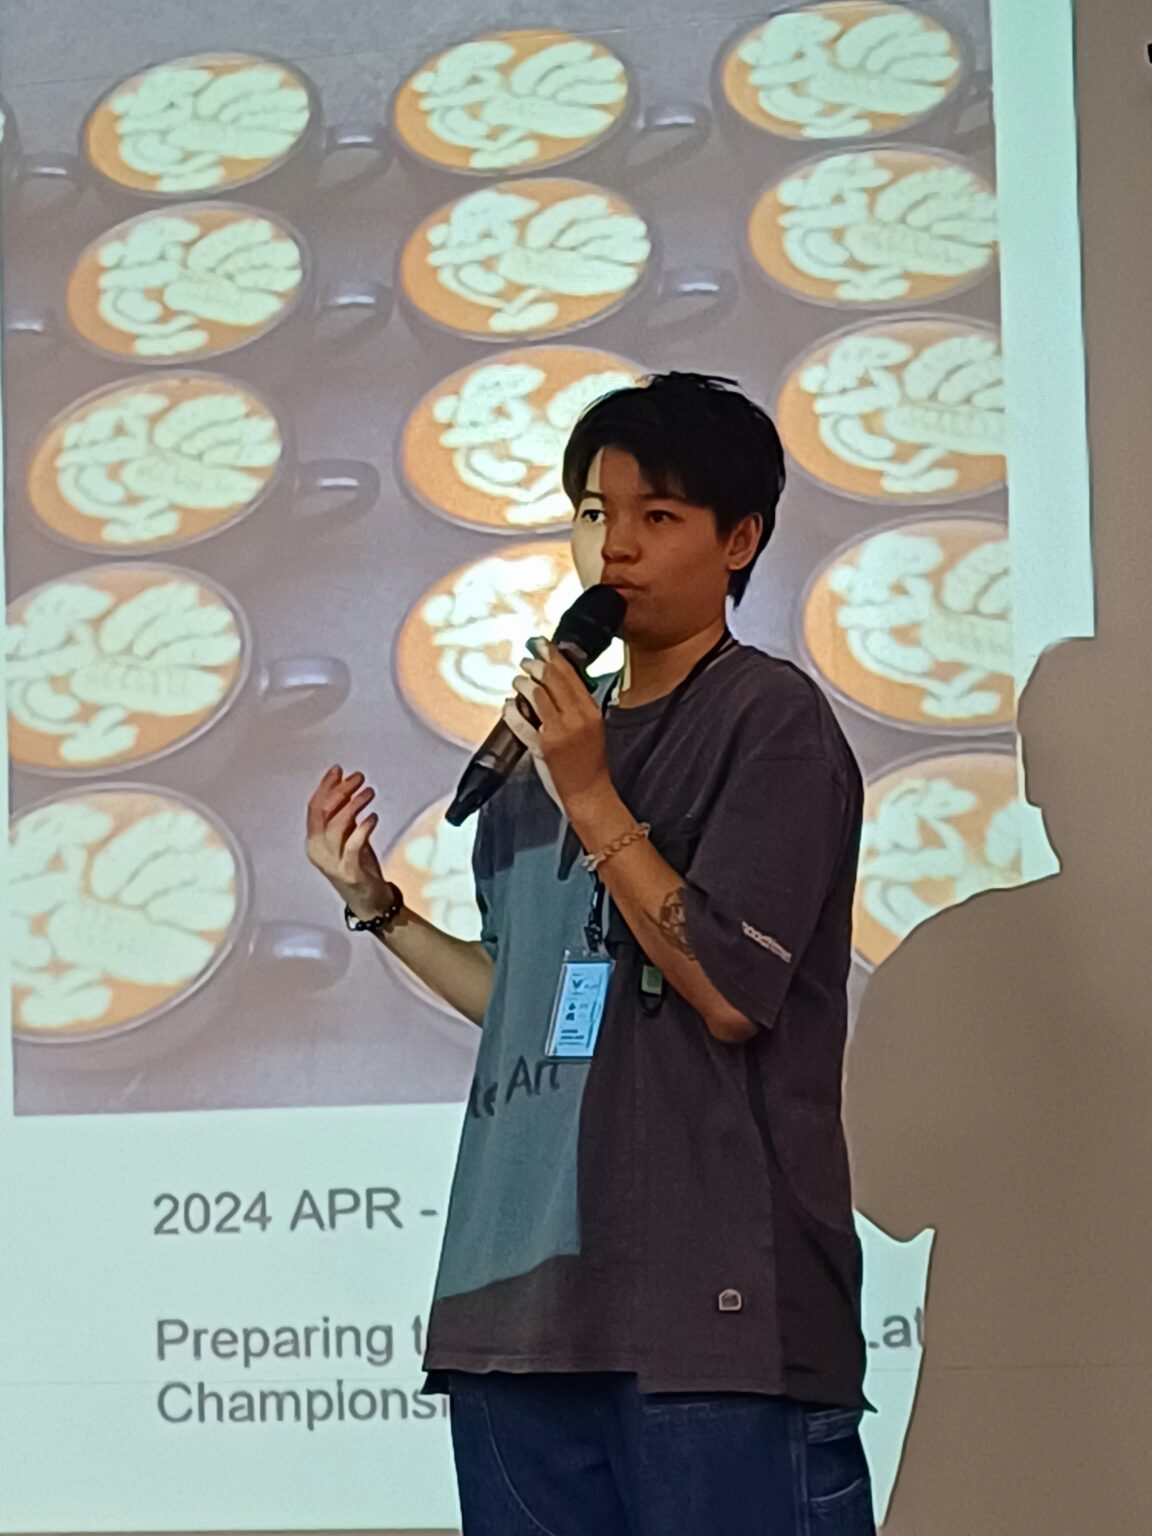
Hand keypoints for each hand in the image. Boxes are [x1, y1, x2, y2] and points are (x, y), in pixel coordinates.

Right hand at [306, 766, 394, 918]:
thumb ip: (346, 815)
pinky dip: (363, 828)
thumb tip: (348, 786)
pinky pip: (353, 845)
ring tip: (369, 793)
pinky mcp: (348, 871)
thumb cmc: (359, 868)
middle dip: (340, 791)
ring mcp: (331, 863)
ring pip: (336, 826)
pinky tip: (373, 817)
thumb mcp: (350, 837)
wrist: (370, 902)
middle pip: (323, 813)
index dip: (326, 786)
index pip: (314, 808)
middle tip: (358, 778)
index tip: (338, 770)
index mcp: (314, 841)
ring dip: (353, 805)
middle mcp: (318, 851)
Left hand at [510, 639, 610, 813]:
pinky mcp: (541, 747)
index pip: (570, 675)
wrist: (588, 792)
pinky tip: (508, 705)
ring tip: (518, 680)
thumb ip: (577, 705)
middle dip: (536, 666)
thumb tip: (556, 683)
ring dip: (523, 684)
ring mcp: (557, 732)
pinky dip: (511, 711)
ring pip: (536, 696)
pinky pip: (521, 723)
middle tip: (526, 660)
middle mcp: (575, 718)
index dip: (553, 656)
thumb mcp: (592, 727)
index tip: (542, 645)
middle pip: (552, 680)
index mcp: (590, 711)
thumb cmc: (589, 760)